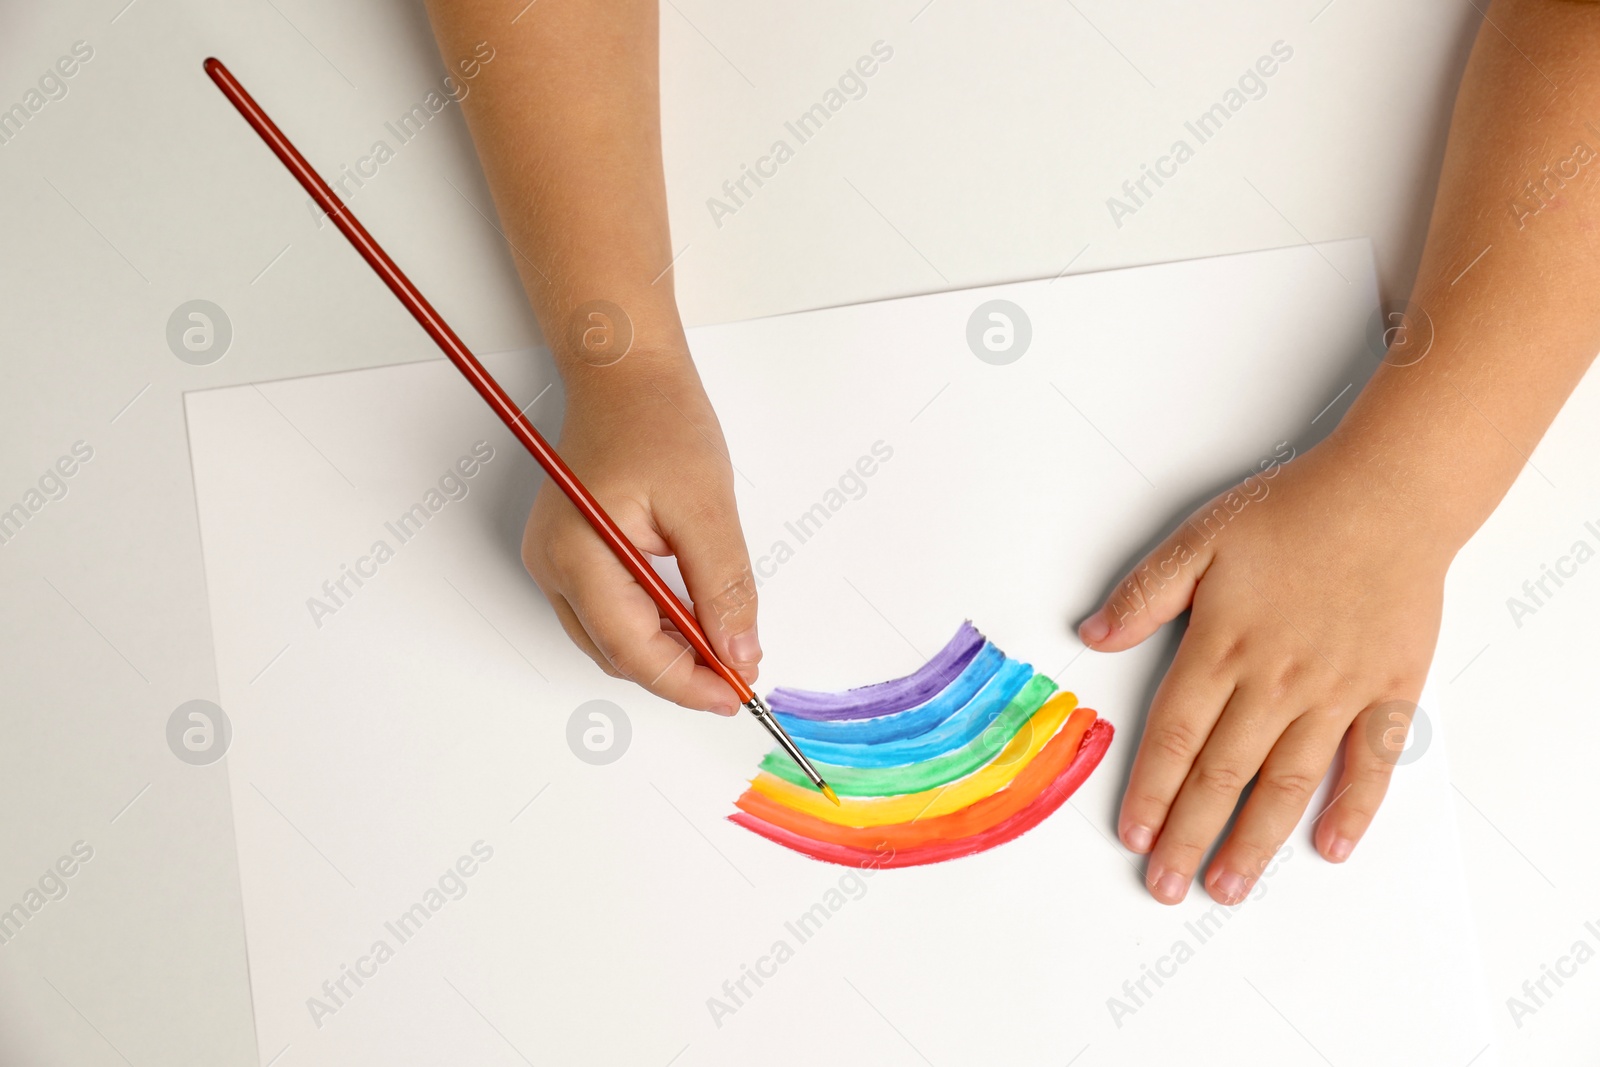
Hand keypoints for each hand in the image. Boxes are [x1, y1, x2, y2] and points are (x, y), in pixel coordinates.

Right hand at [523, 353, 758, 713]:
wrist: (625, 375)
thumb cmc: (657, 420)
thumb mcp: (705, 505)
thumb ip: (722, 586)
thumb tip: (739, 652)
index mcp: (578, 553)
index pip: (633, 650)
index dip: (688, 683)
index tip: (736, 694)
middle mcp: (551, 566)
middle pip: (617, 654)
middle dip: (680, 674)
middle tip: (739, 673)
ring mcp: (553, 562)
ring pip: (611, 641)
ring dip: (665, 654)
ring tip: (721, 647)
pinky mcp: (567, 555)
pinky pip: (607, 614)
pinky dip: (650, 628)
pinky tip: (690, 620)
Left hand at [1078, 439, 1451, 904]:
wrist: (1389, 495)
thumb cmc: (1292, 512)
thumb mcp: (1199, 539)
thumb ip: (1144, 594)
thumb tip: (1091, 634)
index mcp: (1222, 646)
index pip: (1175, 736)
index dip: (1150, 790)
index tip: (1133, 835)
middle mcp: (1275, 681)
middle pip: (1222, 774)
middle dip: (1188, 835)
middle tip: (1166, 886)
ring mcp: (1335, 692)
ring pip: (1286, 783)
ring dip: (1254, 840)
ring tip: (1228, 886)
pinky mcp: (1388, 691)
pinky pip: (1368, 764)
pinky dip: (1351, 810)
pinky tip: (1328, 847)